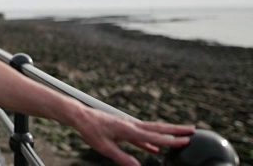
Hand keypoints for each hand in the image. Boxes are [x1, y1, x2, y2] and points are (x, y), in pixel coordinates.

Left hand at [76, 108, 193, 165]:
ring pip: (152, 130)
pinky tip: (156, 149)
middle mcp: (131, 125)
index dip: (171, 141)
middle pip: (158, 128)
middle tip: (193, 130)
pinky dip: (151, 141)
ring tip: (181, 136)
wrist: (80, 116)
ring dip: (167, 133)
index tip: (187, 141)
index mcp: (128, 130)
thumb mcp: (105, 147)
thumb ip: (122, 158)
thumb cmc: (91, 130)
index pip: (154, 137)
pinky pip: (141, 136)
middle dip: (176, 130)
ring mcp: (129, 126)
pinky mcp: (124, 129)